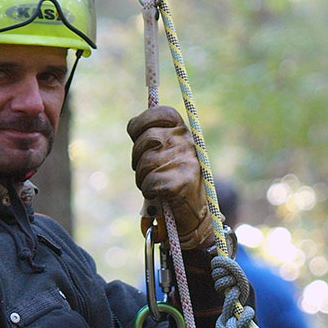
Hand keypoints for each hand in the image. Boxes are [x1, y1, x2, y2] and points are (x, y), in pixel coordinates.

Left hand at [127, 105, 211, 249]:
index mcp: (184, 132)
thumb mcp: (166, 153)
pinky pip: (150, 182)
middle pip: (146, 139)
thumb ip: (153, 137)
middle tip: (147, 169)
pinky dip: (149, 190)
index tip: (137, 135)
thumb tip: (133, 127)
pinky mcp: (182, 183)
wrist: (193, 215)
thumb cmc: (173, 181)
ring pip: (146, 162)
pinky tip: (158, 193)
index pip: (160, 113)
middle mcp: (187, 143)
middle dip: (138, 157)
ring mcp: (186, 162)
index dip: (142, 122)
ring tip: (154, 182)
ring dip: (143, 177)